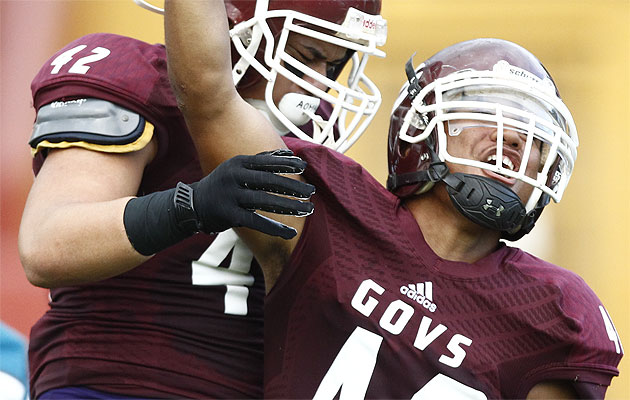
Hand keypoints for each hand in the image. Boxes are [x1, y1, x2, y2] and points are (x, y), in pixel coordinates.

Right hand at [192, 149, 314, 238]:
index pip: (266, 162)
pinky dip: (274, 227)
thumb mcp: (237, 167)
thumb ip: (262, 160)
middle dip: (292, 186)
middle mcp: (234, 177)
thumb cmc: (223, 184)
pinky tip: (290, 232)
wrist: (193, 204)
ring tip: (307, 209)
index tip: (304, 167)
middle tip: (311, 191)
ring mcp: (230, 196)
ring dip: (289, 206)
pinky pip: (256, 222)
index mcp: (238, 163)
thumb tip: (289, 153)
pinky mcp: (229, 215)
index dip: (286, 164)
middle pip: (268, 181)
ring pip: (264, 201)